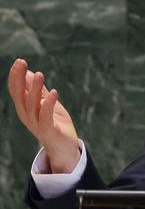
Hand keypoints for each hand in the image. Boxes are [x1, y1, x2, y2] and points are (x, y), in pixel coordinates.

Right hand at [7, 58, 79, 172]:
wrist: (64, 147)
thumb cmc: (55, 124)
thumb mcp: (47, 104)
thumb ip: (39, 91)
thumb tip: (29, 73)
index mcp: (25, 108)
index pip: (16, 90)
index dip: (16, 76)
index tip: (20, 61)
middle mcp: (27, 116)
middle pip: (20, 95)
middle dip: (19, 78)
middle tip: (22, 62)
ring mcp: (36, 124)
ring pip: (32, 104)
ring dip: (34, 88)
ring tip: (39, 74)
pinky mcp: (48, 130)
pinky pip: (46, 116)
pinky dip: (49, 104)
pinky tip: (53, 92)